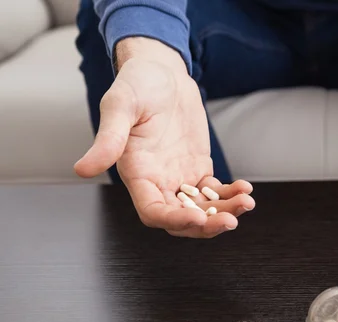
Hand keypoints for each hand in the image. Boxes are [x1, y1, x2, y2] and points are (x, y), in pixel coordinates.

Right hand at [74, 37, 253, 237]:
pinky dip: (229, 195)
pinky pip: (214, 192)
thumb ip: (107, 140)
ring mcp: (179, 177)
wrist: (161, 71)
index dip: (174, 220)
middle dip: (206, 225)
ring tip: (246, 202)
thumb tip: (82, 169)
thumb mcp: (119, 106)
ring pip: (201, 209)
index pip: (153, 212)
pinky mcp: (197, 167)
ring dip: (224, 211)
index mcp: (137, 173)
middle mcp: (157, 181)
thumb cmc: (137, 84)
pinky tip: (245, 189)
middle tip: (231, 219)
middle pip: (181, 219)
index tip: (198, 218)